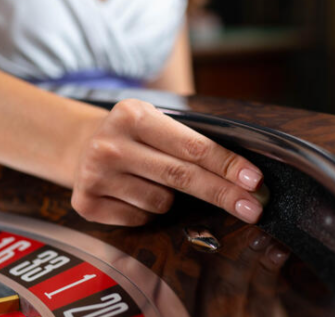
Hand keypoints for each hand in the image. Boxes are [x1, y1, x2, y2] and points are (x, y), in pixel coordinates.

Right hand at [71, 99, 264, 225]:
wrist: (80, 145)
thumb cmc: (134, 136)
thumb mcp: (156, 122)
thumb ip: (190, 141)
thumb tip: (244, 176)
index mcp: (132, 115)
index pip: (191, 146)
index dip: (226, 165)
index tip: (254, 181)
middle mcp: (110, 144)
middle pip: (181, 176)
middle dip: (222, 193)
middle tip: (253, 208)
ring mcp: (94, 174)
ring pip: (161, 202)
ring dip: (170, 198)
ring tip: (150, 178)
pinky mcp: (86, 202)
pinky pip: (140, 218)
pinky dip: (146, 211)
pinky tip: (131, 193)